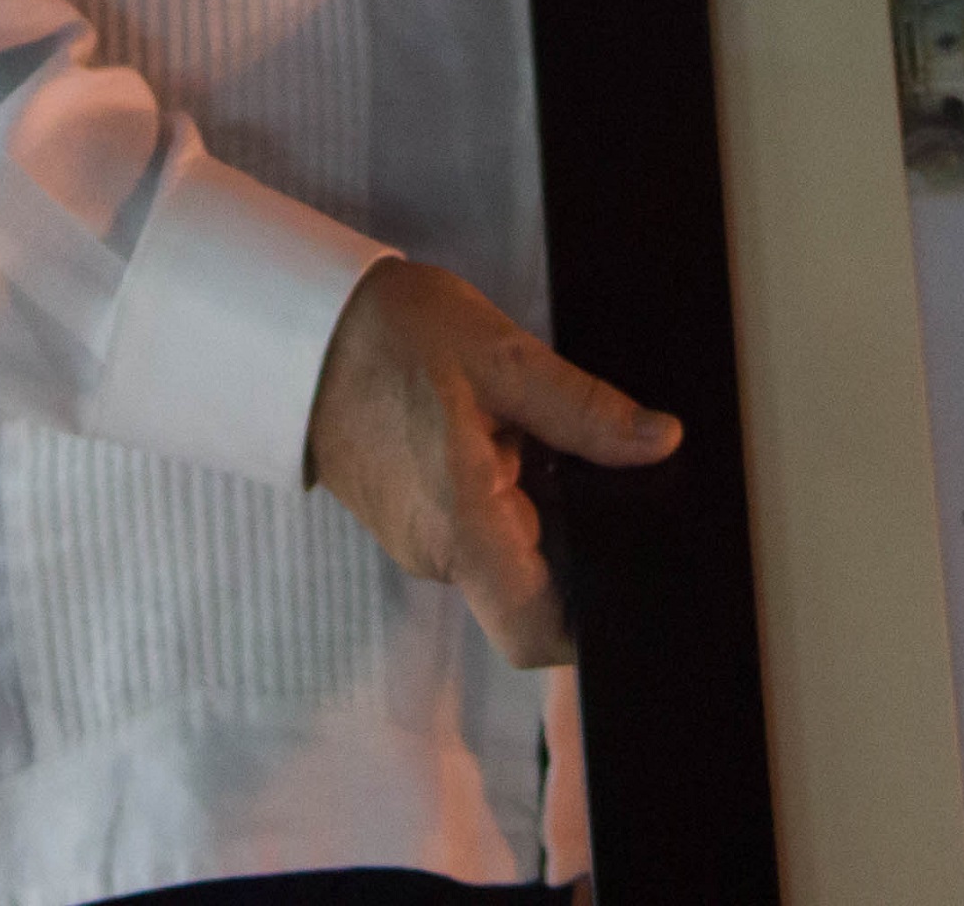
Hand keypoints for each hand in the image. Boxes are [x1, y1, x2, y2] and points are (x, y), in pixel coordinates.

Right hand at [306, 257, 680, 666]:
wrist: (301, 330)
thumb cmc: (392, 337)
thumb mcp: (503, 358)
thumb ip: (586, 410)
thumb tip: (663, 442)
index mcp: (461, 528)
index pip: (534, 633)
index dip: (592, 629)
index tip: (639, 580)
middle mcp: (438, 553)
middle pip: (533, 593)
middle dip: (584, 548)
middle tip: (628, 484)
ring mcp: (422, 539)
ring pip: (510, 558)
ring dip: (551, 514)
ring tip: (574, 446)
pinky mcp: (414, 516)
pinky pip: (481, 530)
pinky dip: (518, 497)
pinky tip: (533, 442)